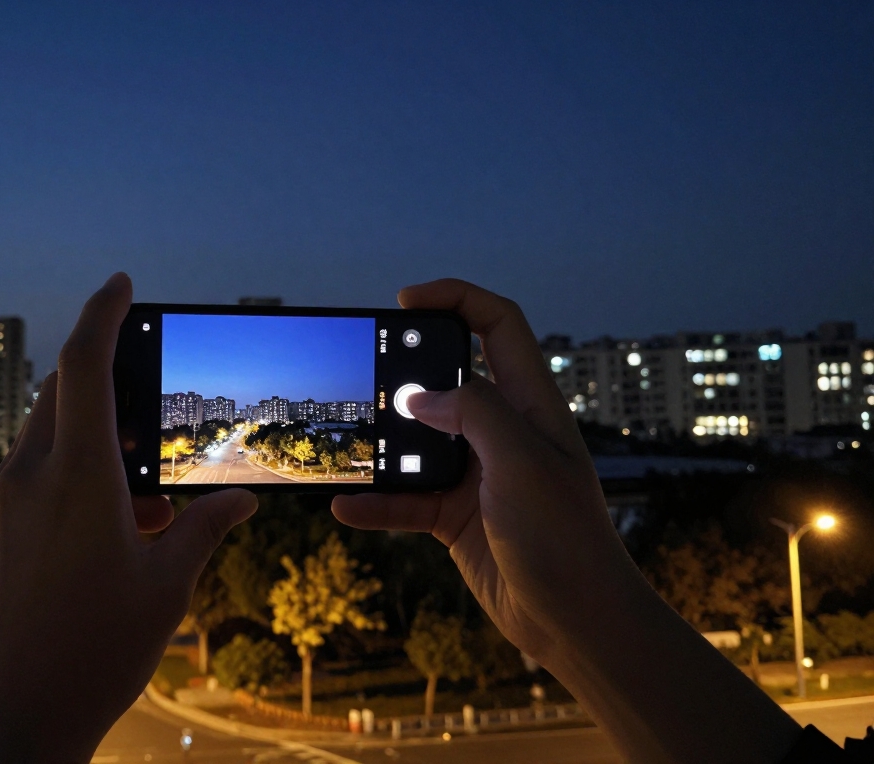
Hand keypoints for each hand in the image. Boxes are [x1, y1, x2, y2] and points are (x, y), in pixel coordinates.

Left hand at [0, 273, 256, 763]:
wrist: (9, 724)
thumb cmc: (93, 655)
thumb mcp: (167, 588)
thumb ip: (205, 529)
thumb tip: (241, 502)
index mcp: (77, 477)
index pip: (84, 364)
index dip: (104, 312)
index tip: (124, 284)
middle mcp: (28, 477)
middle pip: (64, 392)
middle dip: (110, 382)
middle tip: (158, 412)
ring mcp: (0, 503)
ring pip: (49, 434)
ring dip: (97, 437)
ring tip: (148, 493)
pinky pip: (34, 473)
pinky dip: (73, 472)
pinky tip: (114, 524)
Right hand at [333, 278, 626, 664]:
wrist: (576, 622)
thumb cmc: (566, 539)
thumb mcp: (522, 462)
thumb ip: (473, 414)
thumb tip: (420, 396)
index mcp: (530, 405)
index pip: (498, 327)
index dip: (456, 300)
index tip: (405, 302)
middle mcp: (503, 432)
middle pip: (447, 380)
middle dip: (405, 372)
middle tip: (363, 374)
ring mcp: (477, 474)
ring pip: (417, 441)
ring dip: (383, 444)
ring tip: (348, 443)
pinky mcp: (456, 516)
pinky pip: (405, 499)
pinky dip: (376, 501)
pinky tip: (347, 506)